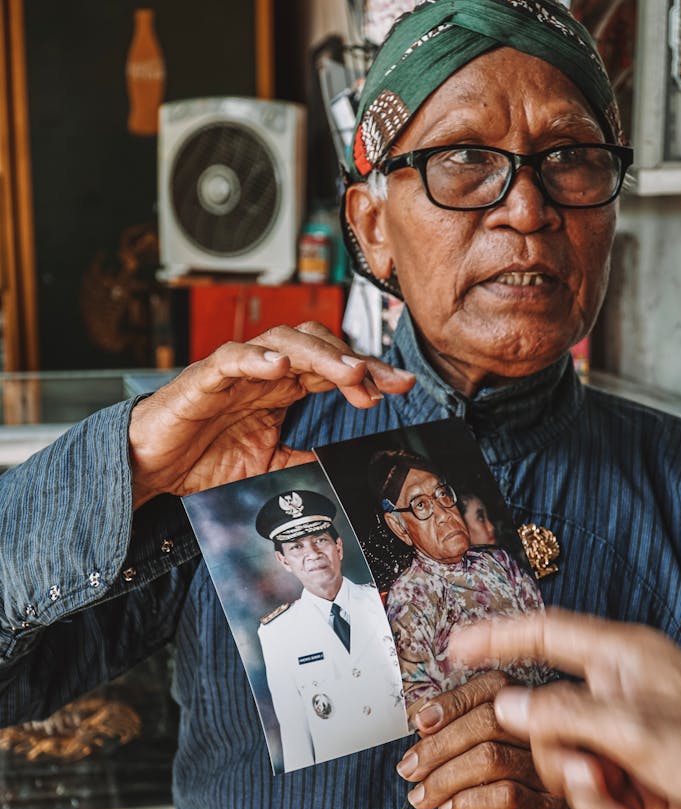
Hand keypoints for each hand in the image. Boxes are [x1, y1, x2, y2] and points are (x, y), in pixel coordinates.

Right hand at [128, 323, 414, 506]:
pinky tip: (280, 366)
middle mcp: (264, 372)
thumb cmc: (202, 458)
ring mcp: (235, 371)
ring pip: (283, 341)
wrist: (151, 466)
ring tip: (348, 372)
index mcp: (282, 389)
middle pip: (319, 345)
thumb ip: (304, 460)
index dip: (370, 373)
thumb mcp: (269, 467)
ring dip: (320, 355)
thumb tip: (344, 467)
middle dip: (355, 361)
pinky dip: (256, 358)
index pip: (334, 369)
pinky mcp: (203, 379)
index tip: (402, 387)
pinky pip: (232, 357)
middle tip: (383, 383)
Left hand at [397, 671, 566, 808]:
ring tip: (421, 796)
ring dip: (444, 777)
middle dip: (438, 745)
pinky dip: (467, 801)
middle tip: (408, 768)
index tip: (419, 722)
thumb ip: (446, 742)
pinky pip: (505, 796)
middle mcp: (542, 742)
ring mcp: (548, 778)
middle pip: (489, 721)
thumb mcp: (461, 772)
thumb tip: (418, 720)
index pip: (493, 688)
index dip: (453, 700)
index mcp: (521, 721)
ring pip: (492, 758)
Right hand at [449, 610, 680, 808]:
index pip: (545, 635)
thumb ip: (567, 717)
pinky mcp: (637, 779)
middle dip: (565, 767)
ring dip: (593, 806)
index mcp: (622, 660)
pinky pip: (597, 798)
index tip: (455, 647)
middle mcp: (619, 694)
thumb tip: (507, 707)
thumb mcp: (639, 734)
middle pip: (551, 723)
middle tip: (594, 785)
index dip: (497, 637)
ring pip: (570, 767)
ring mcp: (627, 738)